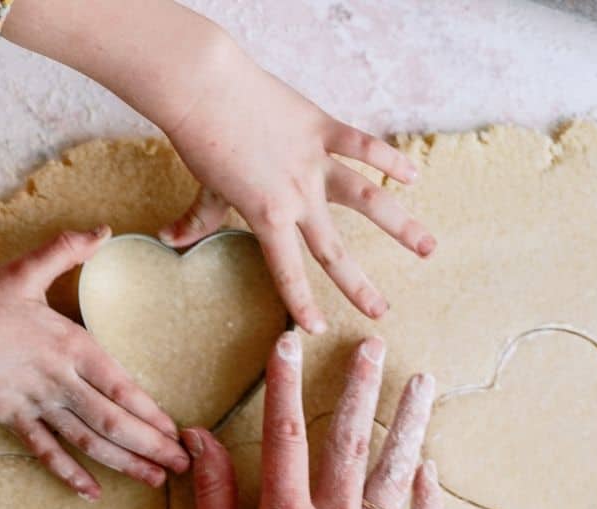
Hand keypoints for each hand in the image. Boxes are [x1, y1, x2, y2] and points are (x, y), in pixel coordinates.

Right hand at [0, 227, 189, 497]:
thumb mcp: (21, 272)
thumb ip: (64, 251)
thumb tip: (103, 231)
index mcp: (68, 344)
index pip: (120, 384)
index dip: (150, 411)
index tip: (175, 429)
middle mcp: (58, 380)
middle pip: (112, 421)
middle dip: (150, 445)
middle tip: (182, 465)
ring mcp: (36, 404)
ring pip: (87, 441)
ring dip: (123, 463)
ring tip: (154, 480)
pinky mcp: (13, 418)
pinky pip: (46, 451)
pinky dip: (69, 473)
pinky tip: (91, 492)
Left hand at [157, 38, 435, 333]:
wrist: (206, 92)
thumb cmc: (202, 143)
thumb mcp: (204, 190)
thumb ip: (198, 220)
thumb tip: (168, 239)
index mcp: (266, 217)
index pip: (287, 270)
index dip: (302, 302)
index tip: (318, 328)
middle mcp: (297, 196)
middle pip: (333, 249)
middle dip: (357, 285)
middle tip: (381, 312)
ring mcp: (314, 162)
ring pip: (367, 199)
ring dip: (399, 226)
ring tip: (428, 248)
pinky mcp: (323, 128)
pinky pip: (363, 145)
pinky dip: (389, 158)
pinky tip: (413, 176)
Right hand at [183, 331, 440, 508]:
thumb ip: (212, 494)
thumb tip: (198, 439)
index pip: (285, 437)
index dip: (283, 386)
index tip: (287, 345)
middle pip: (350, 445)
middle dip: (359, 389)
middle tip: (371, 347)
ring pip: (393, 480)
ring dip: (409, 428)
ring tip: (423, 385)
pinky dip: (428, 503)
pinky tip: (430, 470)